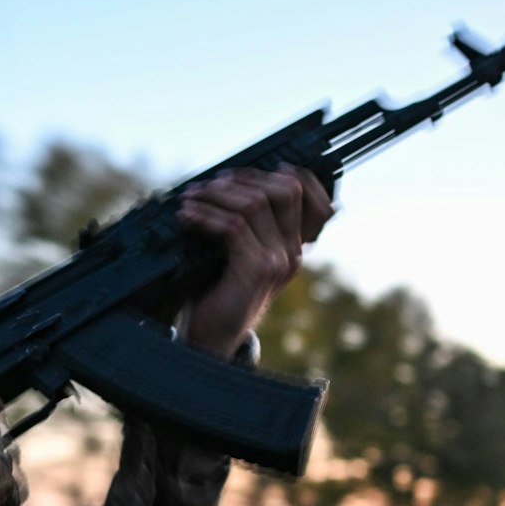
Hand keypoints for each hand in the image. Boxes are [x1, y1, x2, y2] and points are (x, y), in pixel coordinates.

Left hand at [176, 165, 333, 354]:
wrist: (211, 339)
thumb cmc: (217, 295)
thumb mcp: (235, 256)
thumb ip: (244, 227)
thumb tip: (226, 184)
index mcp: (293, 249)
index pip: (317, 202)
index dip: (295, 176)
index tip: (261, 165)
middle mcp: (292, 253)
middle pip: (286, 191)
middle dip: (244, 178)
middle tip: (210, 183)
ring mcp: (278, 261)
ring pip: (256, 203)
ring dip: (217, 194)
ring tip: (190, 197)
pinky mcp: (256, 269)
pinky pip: (233, 227)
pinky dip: (206, 215)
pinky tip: (186, 216)